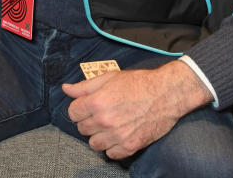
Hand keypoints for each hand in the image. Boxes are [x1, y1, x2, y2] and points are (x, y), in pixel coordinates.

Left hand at [63, 60, 212, 159]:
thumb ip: (85, 86)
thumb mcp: (109, 78)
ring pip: (94, 144)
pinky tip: (119, 134)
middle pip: (82, 129)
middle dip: (89, 121)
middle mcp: (105, 120)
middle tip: (102, 113)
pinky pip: (110, 154)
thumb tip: (66, 89)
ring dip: (99, 135)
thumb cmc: (139, 83)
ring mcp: (117, 135)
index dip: (79, 108)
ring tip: (110, 125)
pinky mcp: (130, 146)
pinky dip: (113, 146)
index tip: (88, 106)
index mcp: (97, 102)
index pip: (72, 113)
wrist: (167, 93)